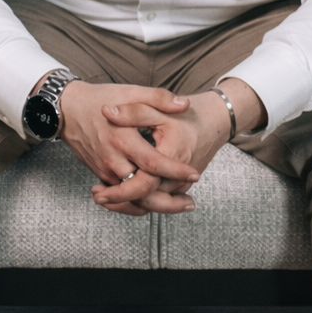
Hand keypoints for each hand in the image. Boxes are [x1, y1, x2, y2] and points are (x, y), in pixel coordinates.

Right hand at [56, 81, 199, 217]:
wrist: (67, 110)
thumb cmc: (99, 99)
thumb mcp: (130, 92)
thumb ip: (158, 98)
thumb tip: (184, 104)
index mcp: (123, 139)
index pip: (152, 163)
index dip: (174, 171)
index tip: (194, 175)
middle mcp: (113, 159)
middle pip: (142, 190)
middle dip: (168, 202)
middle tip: (191, 203)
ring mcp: (105, 170)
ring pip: (131, 198)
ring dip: (155, 206)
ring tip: (179, 205)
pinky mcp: (101, 175)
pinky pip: (121, 197)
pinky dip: (138, 203)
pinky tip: (156, 202)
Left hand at [94, 78, 265, 213]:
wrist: (215, 122)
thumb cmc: (187, 115)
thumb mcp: (159, 108)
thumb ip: (134, 111)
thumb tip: (107, 112)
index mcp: (172, 156)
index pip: (145, 184)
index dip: (121, 192)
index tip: (100, 192)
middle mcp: (179, 176)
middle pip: (147, 200)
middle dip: (120, 203)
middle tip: (96, 196)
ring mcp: (181, 184)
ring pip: (153, 204)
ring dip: (128, 204)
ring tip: (102, 197)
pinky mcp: (179, 186)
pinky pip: (158, 200)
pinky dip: (140, 201)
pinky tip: (121, 196)